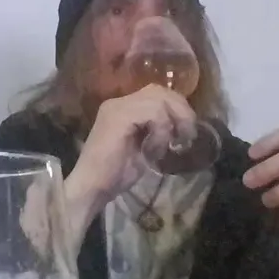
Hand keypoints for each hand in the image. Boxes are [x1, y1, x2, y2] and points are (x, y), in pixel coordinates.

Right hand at [63, 84, 195, 240]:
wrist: (92, 187)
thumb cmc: (115, 174)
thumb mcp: (144, 148)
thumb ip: (157, 132)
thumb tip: (181, 127)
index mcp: (122, 107)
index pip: (157, 94)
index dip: (177, 109)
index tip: (186, 134)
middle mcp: (118, 102)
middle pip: (160, 91)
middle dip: (181, 111)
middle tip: (187, 136)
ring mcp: (117, 107)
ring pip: (159, 99)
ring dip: (173, 122)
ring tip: (174, 144)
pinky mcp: (118, 117)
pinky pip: (153, 113)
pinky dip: (162, 131)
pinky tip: (155, 149)